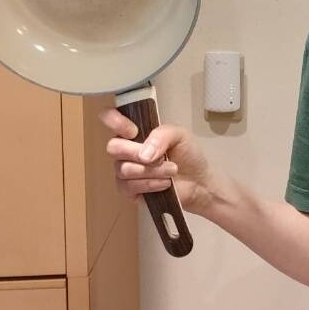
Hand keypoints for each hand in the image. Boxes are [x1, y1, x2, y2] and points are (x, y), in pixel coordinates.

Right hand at [99, 109, 215, 215]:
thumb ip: (161, 135)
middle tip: (160, 157)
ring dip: (151, 170)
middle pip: (113, 147)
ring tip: (171, 170)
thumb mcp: (180, 135)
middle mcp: (126, 149)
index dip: (115, 121)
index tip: (133, 131)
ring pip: (124, 169)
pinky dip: (149, 184)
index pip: (110, 118)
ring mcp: (126, 170)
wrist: (198, 182)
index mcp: (136, 131)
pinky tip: (164, 183)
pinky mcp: (129, 191)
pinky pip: (128, 187)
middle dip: (136, 153)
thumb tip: (143, 155)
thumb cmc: (187, 154)